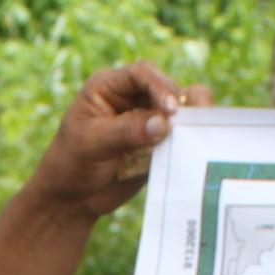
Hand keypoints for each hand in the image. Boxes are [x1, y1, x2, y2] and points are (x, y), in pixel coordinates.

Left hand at [24, 61, 213, 222]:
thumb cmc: (72, 164)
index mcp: (109, 88)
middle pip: (167, 87)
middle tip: (187, 121)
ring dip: (192, 117)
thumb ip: (127, 131)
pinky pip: (182, 134)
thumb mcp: (93, 144)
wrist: (73, 199)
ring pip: (180, 108)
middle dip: (180, 102)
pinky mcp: (159, 142)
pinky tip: (198, 146)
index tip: (170, 108)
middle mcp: (132, 98)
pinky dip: (192, 138)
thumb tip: (163, 124)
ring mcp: (148, 120)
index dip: (160, 86)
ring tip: (201, 128)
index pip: (141, 75)